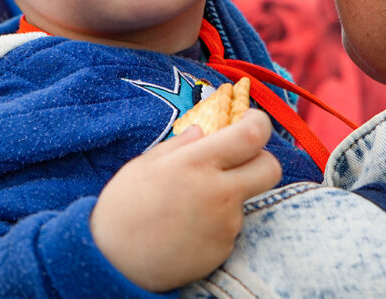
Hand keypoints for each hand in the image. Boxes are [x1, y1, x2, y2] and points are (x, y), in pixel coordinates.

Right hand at [90, 109, 281, 291]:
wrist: (113, 263)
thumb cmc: (123, 208)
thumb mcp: (146, 165)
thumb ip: (181, 145)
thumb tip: (203, 132)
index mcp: (197, 163)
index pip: (254, 135)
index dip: (259, 123)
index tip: (250, 122)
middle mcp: (219, 192)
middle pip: (271, 168)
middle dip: (261, 159)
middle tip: (239, 160)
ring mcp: (225, 224)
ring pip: (247, 199)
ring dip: (231, 195)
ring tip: (192, 204)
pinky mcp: (224, 250)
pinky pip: (232, 227)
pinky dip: (218, 223)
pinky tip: (191, 226)